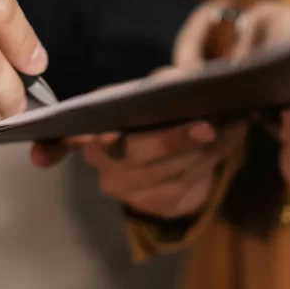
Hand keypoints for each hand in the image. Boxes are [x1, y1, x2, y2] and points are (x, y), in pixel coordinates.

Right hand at [31, 67, 246, 219]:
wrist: (179, 147)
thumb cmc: (156, 109)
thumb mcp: (157, 88)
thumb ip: (165, 84)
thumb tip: (181, 85)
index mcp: (92, 124)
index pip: (67, 136)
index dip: (56, 146)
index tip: (60, 149)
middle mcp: (101, 158)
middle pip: (133, 154)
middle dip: (171, 140)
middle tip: (205, 125)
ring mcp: (125, 187)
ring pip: (167, 173)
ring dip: (205, 149)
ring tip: (231, 124)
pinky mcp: (154, 205)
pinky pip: (187, 188)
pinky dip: (215, 160)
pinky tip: (233, 137)